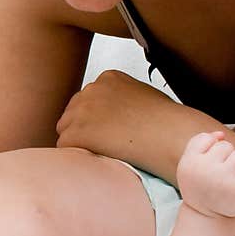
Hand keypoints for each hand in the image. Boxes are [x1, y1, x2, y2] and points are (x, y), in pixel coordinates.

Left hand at [56, 70, 214, 179]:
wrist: (170, 135)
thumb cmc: (165, 122)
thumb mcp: (142, 96)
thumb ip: (120, 100)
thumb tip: (109, 116)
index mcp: (108, 78)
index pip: (86, 98)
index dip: (94, 118)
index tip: (109, 129)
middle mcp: (91, 89)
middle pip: (72, 112)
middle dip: (83, 128)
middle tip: (104, 143)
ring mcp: (82, 110)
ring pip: (65, 129)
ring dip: (79, 142)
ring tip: (102, 150)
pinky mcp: (76, 132)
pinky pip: (64, 146)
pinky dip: (77, 154)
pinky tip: (97, 156)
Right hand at [176, 132, 234, 217]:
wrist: (206, 216)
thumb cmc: (199, 185)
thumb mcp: (189, 163)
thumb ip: (199, 143)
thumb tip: (221, 134)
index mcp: (189, 161)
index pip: (207, 138)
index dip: (209, 150)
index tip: (205, 164)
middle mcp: (204, 169)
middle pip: (225, 146)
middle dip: (225, 157)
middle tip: (218, 174)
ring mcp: (223, 179)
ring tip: (230, 178)